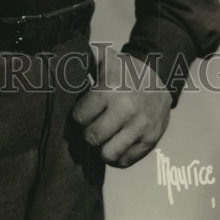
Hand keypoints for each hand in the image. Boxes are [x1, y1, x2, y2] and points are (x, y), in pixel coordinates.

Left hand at [71, 48, 170, 167]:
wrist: (160, 77)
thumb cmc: (125, 70)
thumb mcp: (105, 58)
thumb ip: (82, 58)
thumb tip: (59, 61)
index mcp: (111, 89)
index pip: (80, 117)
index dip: (78, 116)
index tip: (82, 112)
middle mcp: (126, 109)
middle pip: (92, 137)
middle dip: (87, 133)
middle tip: (91, 126)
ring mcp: (140, 127)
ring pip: (108, 154)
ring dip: (101, 148)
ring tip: (102, 138)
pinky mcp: (150, 140)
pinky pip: (125, 161)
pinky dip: (116, 157)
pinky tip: (114, 144)